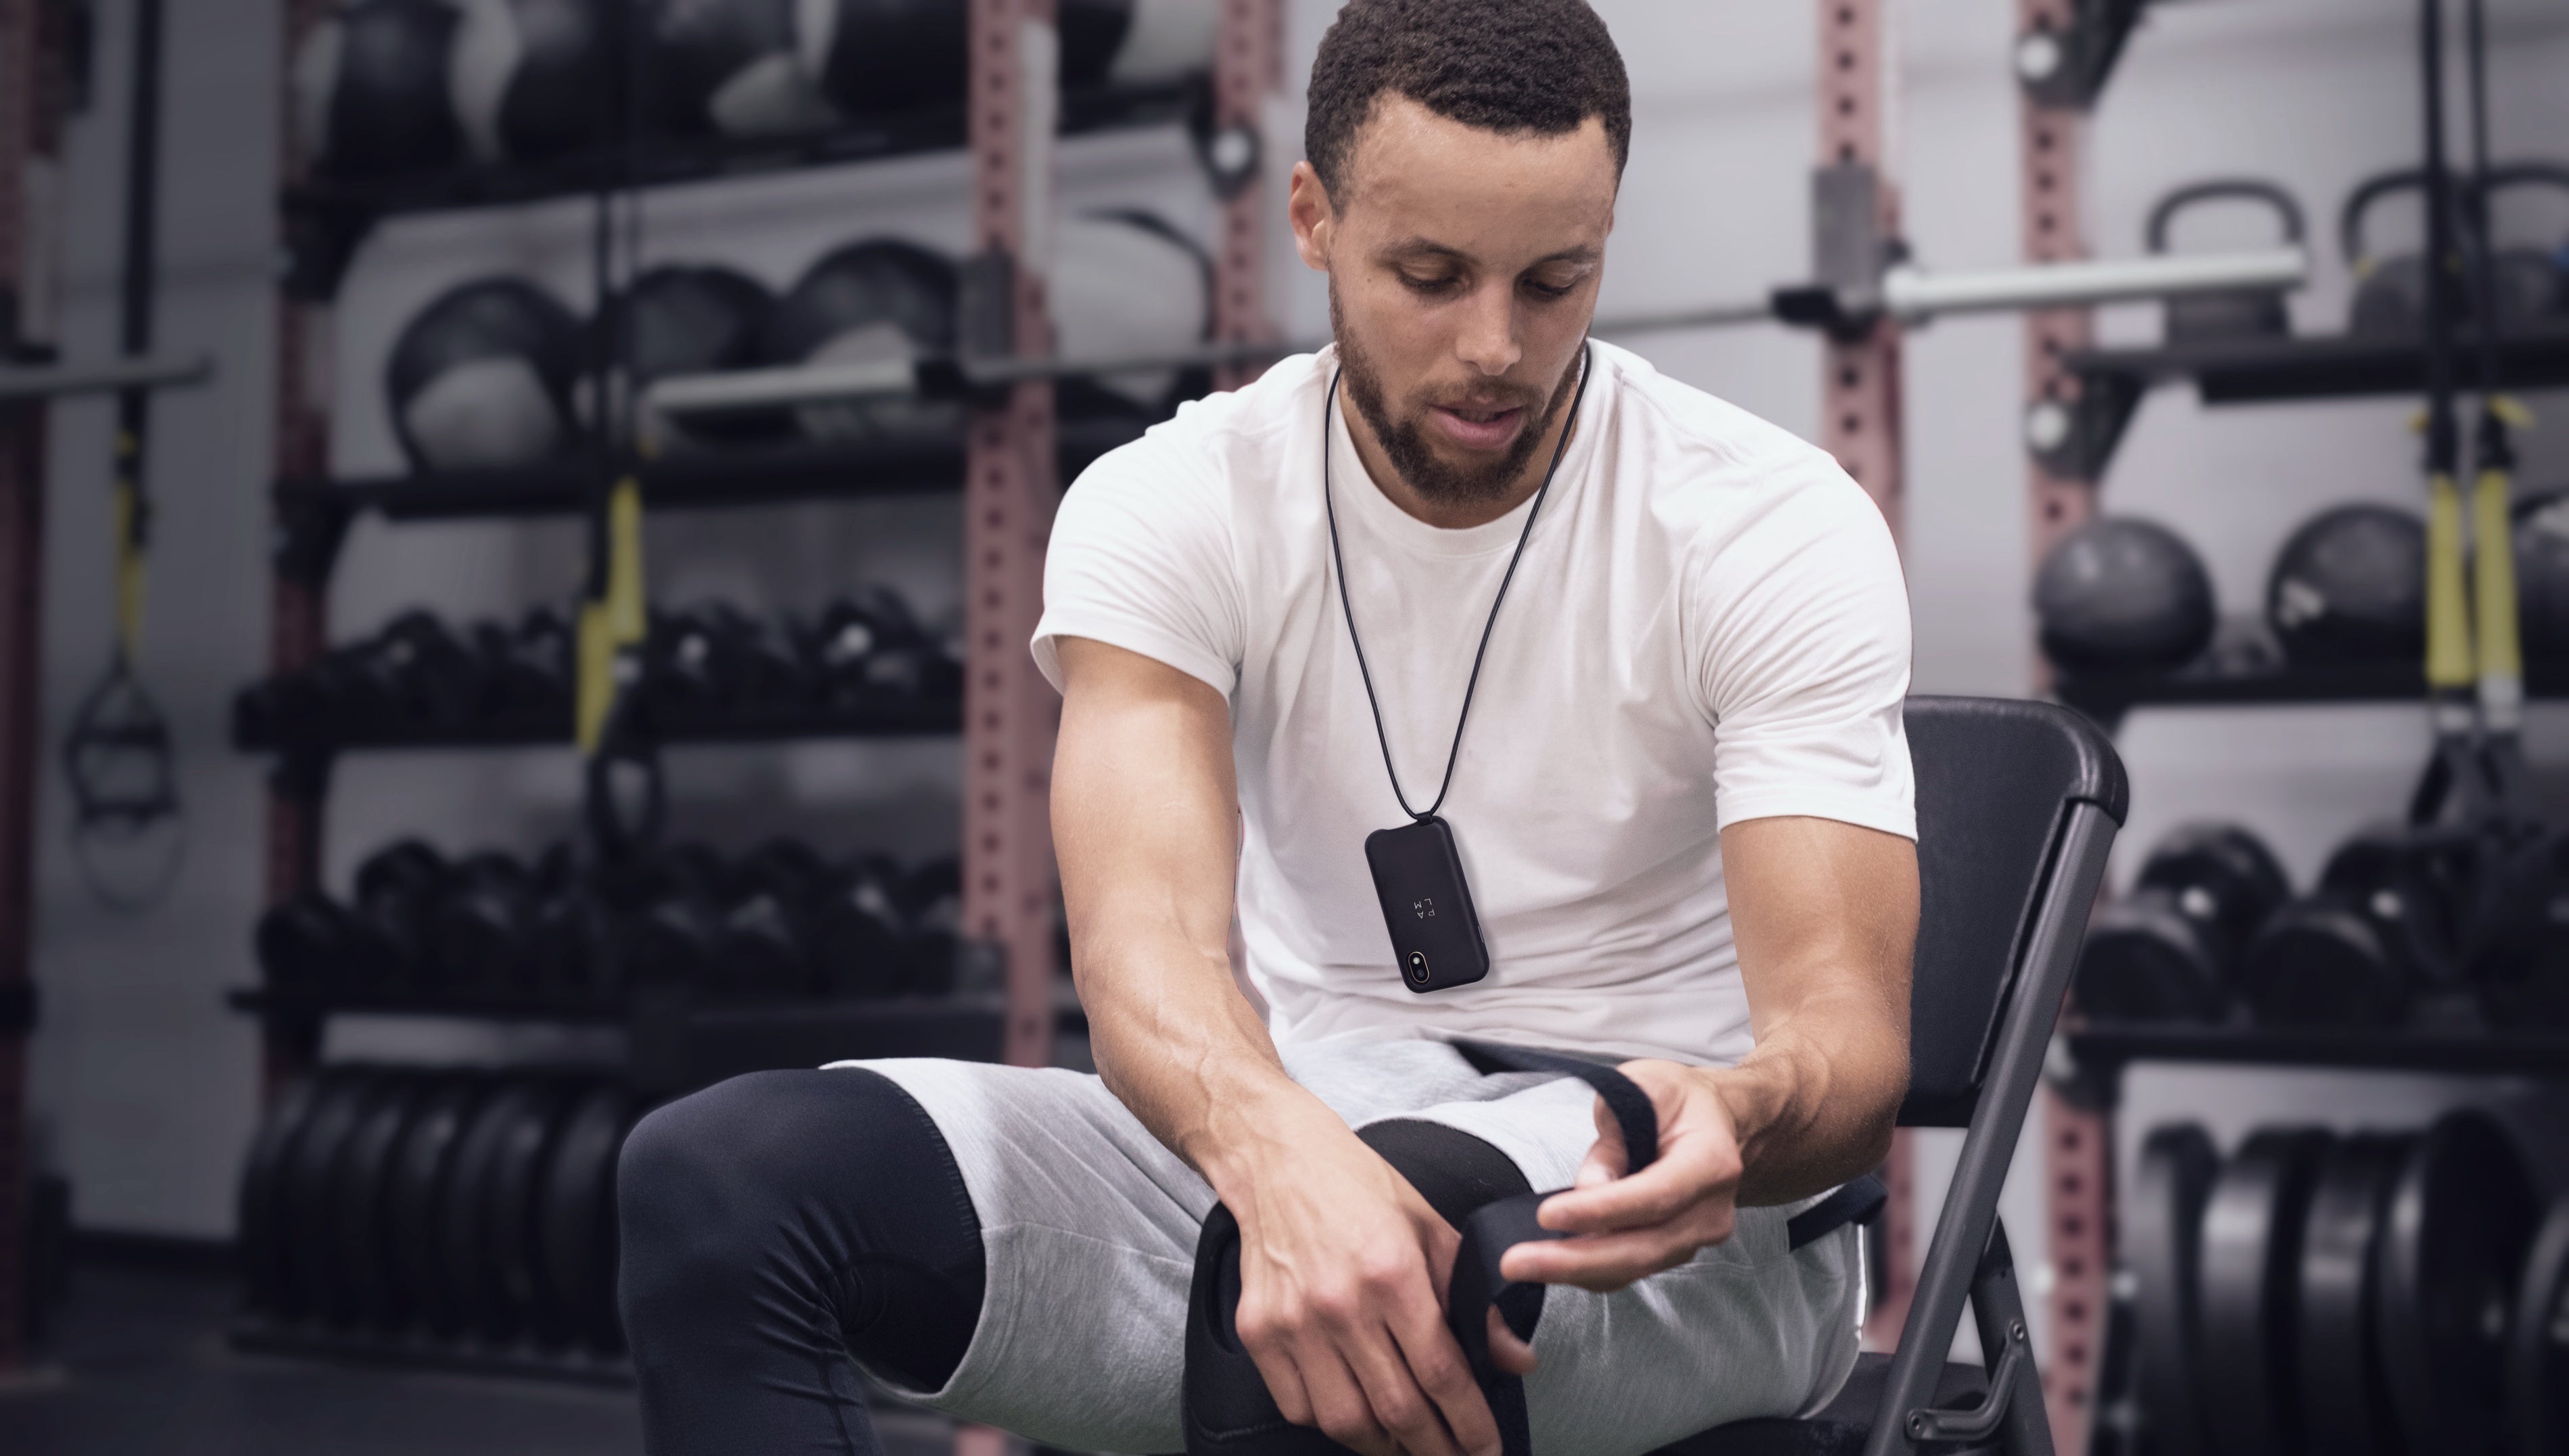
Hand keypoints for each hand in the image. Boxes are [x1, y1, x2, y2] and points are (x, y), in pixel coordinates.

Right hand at [1221, 1098, 1504, 1455]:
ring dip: (1386, 1446)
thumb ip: (1475, 1301)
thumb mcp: (1432, 1230)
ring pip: (1347, 1421)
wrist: (1278, 1160)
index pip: (1442, 1374)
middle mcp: (1341, 1303)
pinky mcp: (1258, 1331)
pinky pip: (1299, 1407)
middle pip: (1398, 1409)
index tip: (1487, 1448)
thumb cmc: (1358, 1189)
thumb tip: (1515, 1360)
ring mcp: (1294, 1321)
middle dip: (1436, 1448)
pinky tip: (1357, 1416)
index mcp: (1393, 1273)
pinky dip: (1332, 1424)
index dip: (1471, 1424)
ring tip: (1408, 1443)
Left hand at [1495, 1060, 1743, 1291]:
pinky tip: (1549, 1263)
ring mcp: (1696, 1237)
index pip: (1654, 1196)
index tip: (1548, 1215)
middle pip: (1643, 1248)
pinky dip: (1588, 1269)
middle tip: (1516, 1262)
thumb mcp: (1643, 1087)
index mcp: (1710, 1161)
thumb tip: (1587, 1189)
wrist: (1717, 1121)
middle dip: (1575, 1260)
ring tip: (1521, 1265)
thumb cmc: (1676, 1100)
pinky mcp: (1674, 1250)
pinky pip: (1629, 1268)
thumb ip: (1614, 1134)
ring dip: (1575, 1270)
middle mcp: (1710, 1210)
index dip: (1601, 1211)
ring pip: (1633, 1266)